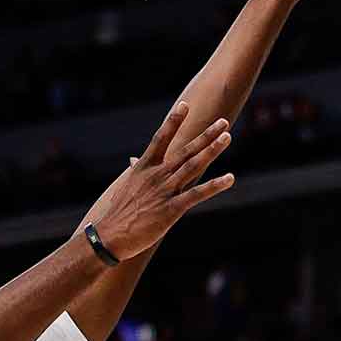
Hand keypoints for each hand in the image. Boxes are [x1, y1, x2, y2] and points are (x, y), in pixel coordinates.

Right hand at [90, 102, 235, 259]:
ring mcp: (164, 191)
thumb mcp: (126, 186)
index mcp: (143, 168)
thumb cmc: (118, 212)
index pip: (160, 138)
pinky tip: (229, 178)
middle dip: (205, 135)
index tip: (184, 104)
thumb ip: (135, 171)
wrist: (110, 236)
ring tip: (227, 137)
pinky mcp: (171, 209)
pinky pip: (196, 194)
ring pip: (193, 166)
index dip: (173, 121)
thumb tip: (133, 160)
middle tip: (223, 122)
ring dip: (211, 151)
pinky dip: (214, 185)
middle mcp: (156, 175)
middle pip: (185, 150)